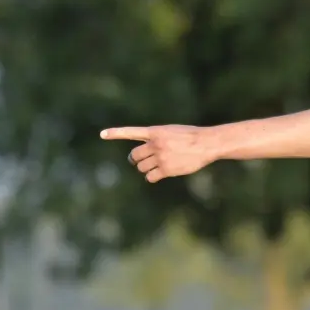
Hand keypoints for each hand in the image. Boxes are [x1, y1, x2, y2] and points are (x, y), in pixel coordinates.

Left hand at [101, 125, 216, 182]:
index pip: (131, 132)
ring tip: (158, 166)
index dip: (115, 133)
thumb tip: (144, 156)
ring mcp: (160, 157)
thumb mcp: (171, 132)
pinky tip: (160, 174)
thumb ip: (156, 139)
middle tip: (142, 161)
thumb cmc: (191, 137)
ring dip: (146, 168)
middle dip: (136, 160)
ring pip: (141, 167)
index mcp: (155, 132)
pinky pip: (150, 177)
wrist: (207, 144)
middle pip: (134, 156)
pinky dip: (152, 177)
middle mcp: (155, 144)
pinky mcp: (166, 169)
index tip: (102, 134)